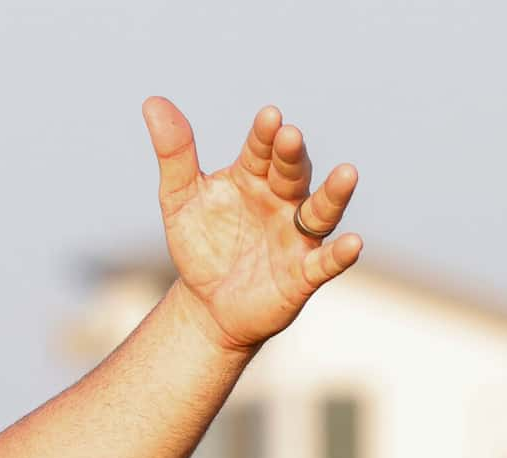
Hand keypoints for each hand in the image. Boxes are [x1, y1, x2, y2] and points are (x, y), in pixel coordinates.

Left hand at [144, 97, 361, 353]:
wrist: (207, 306)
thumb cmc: (202, 246)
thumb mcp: (180, 199)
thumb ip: (175, 154)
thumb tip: (153, 102)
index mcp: (253, 177)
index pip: (261, 150)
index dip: (265, 135)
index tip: (269, 117)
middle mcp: (282, 200)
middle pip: (291, 173)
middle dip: (291, 156)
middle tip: (289, 136)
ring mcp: (295, 236)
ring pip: (320, 210)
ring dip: (334, 193)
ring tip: (347, 173)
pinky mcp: (302, 274)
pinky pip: (325, 263)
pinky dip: (340, 254)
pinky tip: (353, 243)